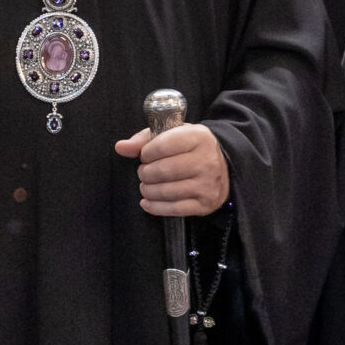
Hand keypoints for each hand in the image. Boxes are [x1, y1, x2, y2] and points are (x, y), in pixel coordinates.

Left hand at [114, 123, 229, 214]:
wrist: (223, 167)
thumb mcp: (173, 135)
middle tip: (144, 172)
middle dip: (145, 173)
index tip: (145, 155)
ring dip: (147, 190)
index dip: (146, 152)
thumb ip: (144, 139)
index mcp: (199, 138)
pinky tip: (147, 201)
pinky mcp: (204, 204)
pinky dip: (154, 206)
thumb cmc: (191, 148)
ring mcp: (207, 185)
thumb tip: (120, 147)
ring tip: (146, 185)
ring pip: (165, 191)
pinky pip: (173, 209)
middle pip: (162, 171)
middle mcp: (207, 161)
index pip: (163, 146)